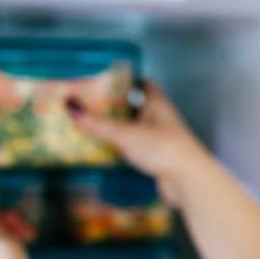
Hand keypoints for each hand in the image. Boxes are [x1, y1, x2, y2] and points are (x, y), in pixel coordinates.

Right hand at [67, 82, 212, 207]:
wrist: (188, 180)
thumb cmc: (162, 148)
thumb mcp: (125, 133)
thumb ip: (98, 124)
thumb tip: (71, 108)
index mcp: (157, 104)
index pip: (144, 85)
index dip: (129, 80)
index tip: (110, 78)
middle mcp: (162, 120)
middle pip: (138, 108)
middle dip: (119, 107)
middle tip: (94, 105)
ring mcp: (163, 141)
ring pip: (138, 131)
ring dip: (120, 130)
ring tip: (96, 128)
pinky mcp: (160, 161)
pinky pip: (138, 151)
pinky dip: (125, 151)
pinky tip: (110, 154)